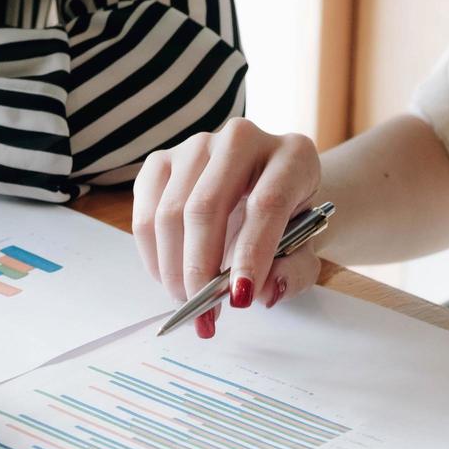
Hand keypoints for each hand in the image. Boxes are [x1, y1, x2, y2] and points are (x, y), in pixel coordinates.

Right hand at [132, 118, 322, 337]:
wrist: (268, 193)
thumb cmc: (286, 224)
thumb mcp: (304, 252)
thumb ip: (294, 272)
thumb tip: (263, 291)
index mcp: (293, 156)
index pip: (267, 203)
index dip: (250, 255)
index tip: (239, 298)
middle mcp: (242, 138)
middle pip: (206, 206)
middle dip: (199, 267)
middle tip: (202, 309)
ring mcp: (197, 145)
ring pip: (169, 212)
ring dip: (172, 267)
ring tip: (187, 297)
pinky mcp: (162, 160)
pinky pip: (145, 213)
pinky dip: (153, 254)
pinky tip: (170, 274)